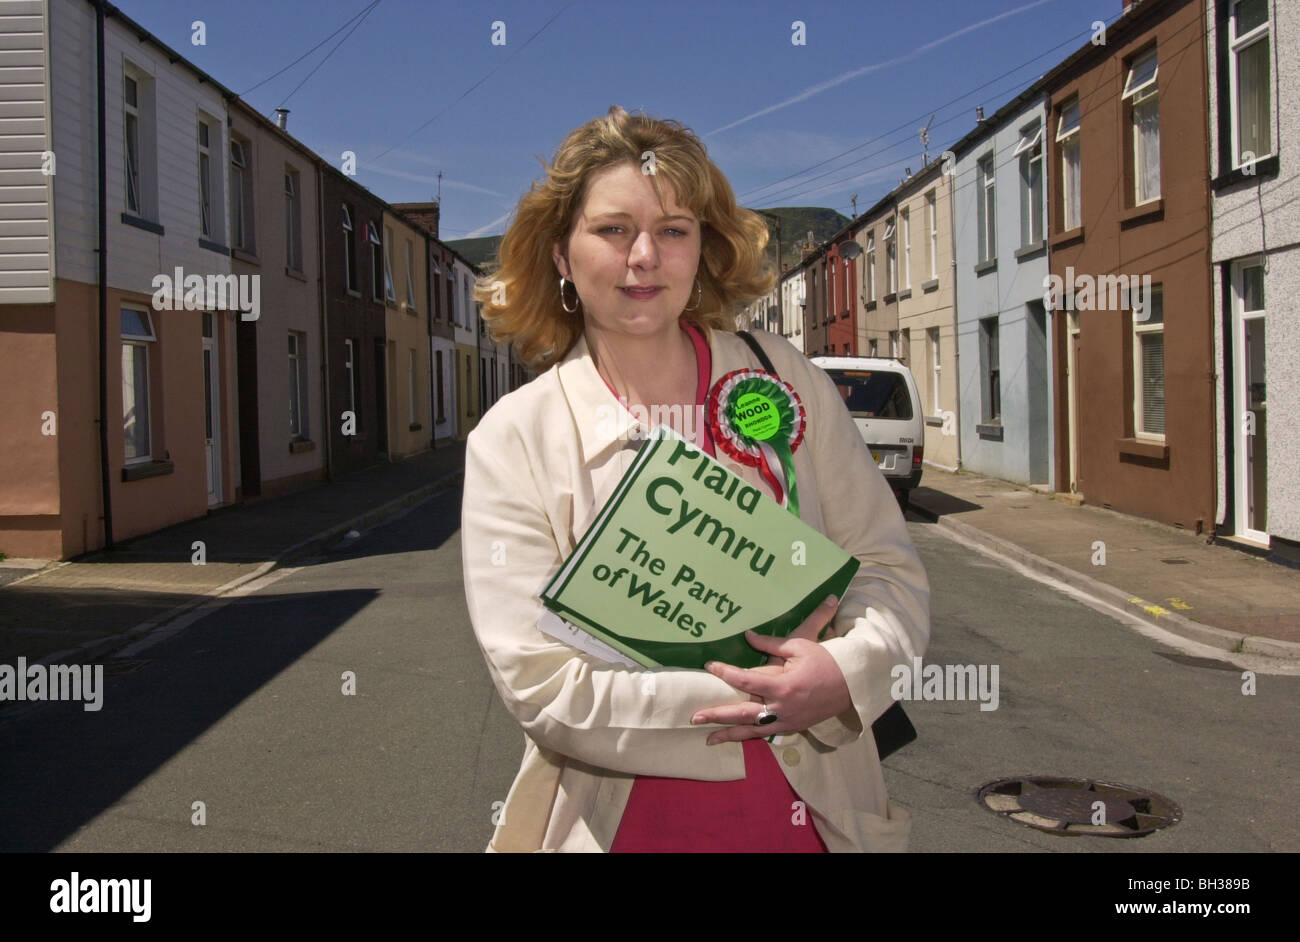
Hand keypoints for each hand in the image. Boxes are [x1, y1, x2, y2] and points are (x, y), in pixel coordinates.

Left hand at [690, 596, 853, 743]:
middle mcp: (781, 708)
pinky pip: (765, 734)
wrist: (851, 686)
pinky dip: (748, 736)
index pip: (747, 680)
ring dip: (728, 734)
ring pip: (751, 730)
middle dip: (717, 716)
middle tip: (694, 717)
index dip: (726, 673)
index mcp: (783, 686)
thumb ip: (771, 643)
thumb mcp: (800, 646)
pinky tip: (732, 738)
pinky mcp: (790, 727)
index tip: (710, 666)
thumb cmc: (825, 661)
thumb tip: (748, 636)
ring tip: (707, 738)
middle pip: (742, 714)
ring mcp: (786, 721)